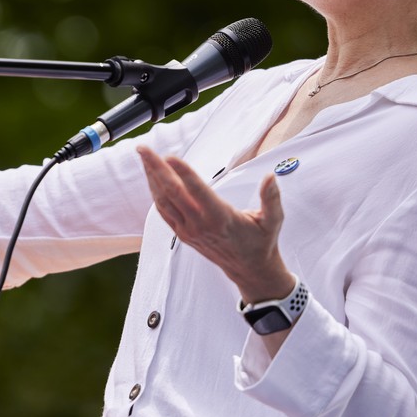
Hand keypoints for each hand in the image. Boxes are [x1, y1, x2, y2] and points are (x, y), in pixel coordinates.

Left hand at [137, 146, 294, 303]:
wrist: (249, 268)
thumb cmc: (261, 241)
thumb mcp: (273, 221)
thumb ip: (271, 199)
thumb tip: (270, 177)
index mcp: (221, 218)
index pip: (197, 191)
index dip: (183, 172)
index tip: (169, 155)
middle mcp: (200, 224)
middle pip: (172, 192)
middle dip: (156, 168)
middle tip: (143, 148)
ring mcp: (189, 230)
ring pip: (163, 201)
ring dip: (151, 177)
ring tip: (143, 156)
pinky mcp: (183, 234)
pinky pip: (164, 211)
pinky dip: (155, 192)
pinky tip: (151, 177)